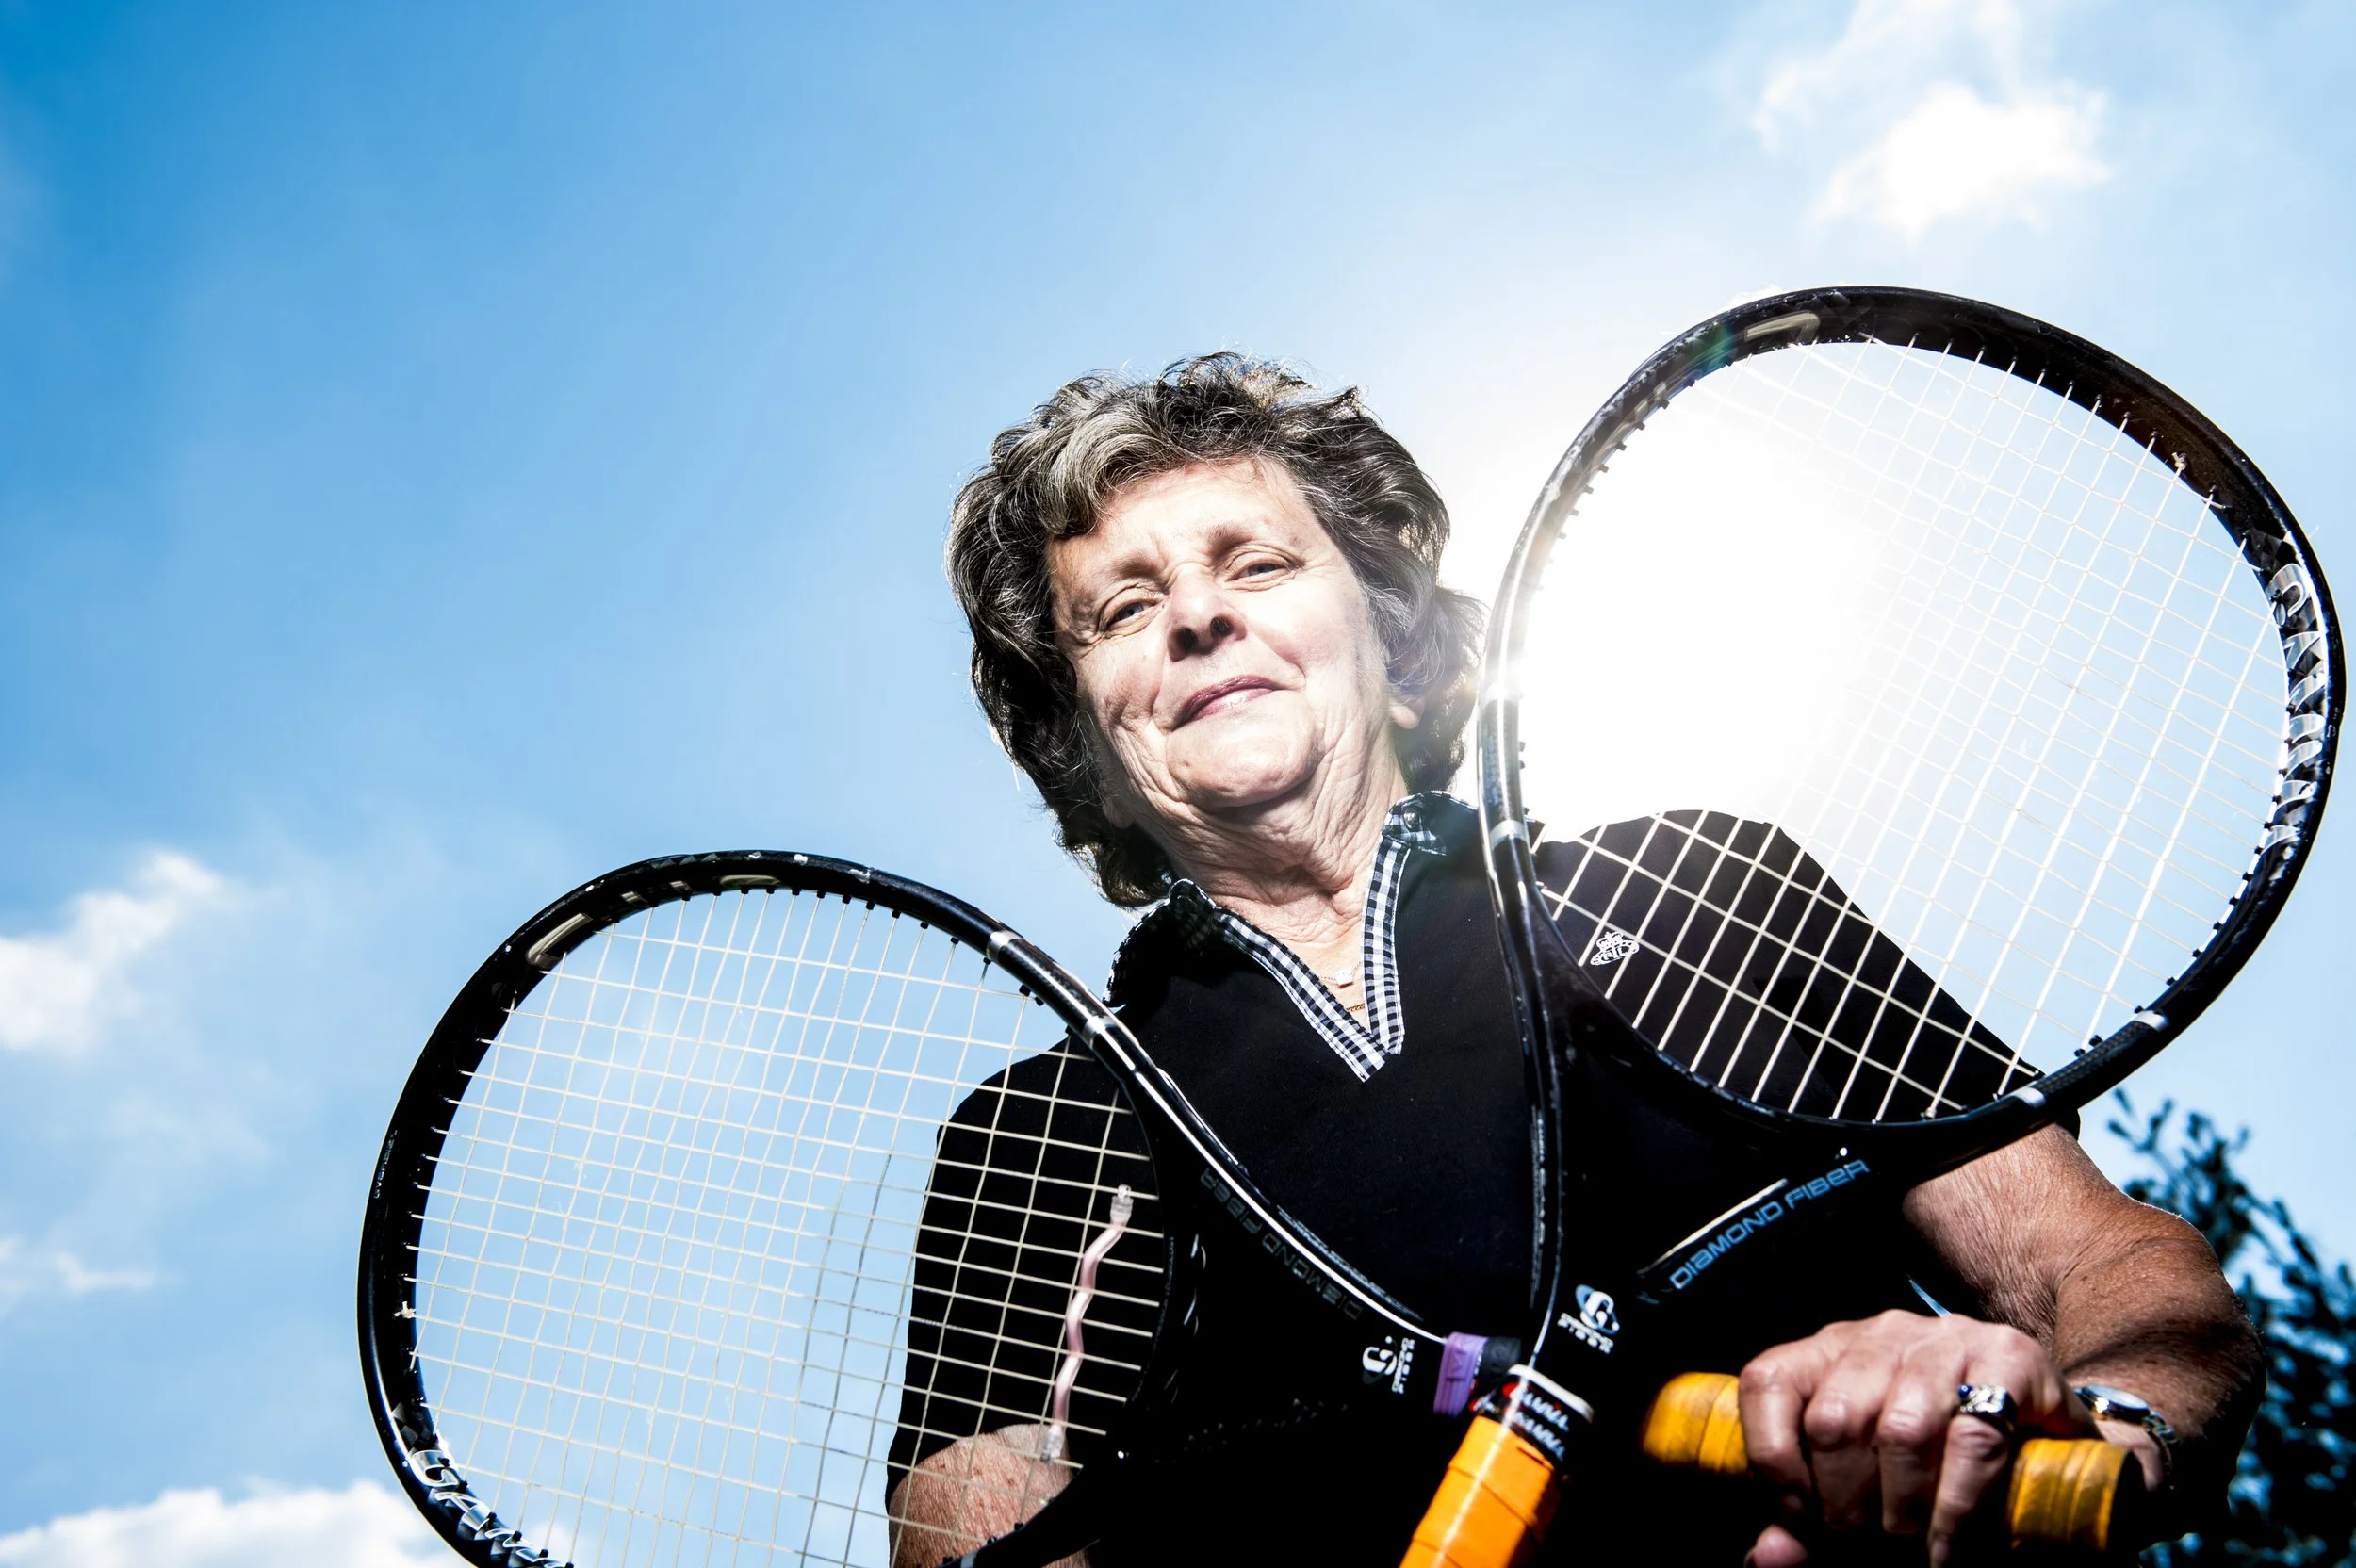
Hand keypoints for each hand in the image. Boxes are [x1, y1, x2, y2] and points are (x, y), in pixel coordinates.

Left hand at [1735, 1310, 2096, 1566]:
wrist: (2050, 1432)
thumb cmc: (1941, 1456)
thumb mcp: (1870, 1476)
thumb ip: (1814, 1512)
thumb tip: (1766, 1560)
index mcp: (1829, 1350)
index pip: (1767, 1385)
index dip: (1775, 1466)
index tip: (1804, 1529)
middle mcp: (1880, 1333)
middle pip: (1835, 1420)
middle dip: (1845, 1509)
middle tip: (1867, 1557)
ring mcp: (1945, 1338)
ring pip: (1902, 1429)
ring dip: (1903, 1513)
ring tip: (1911, 1557)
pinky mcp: (2010, 1356)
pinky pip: (1975, 1437)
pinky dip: (1958, 1507)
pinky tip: (1951, 1550)